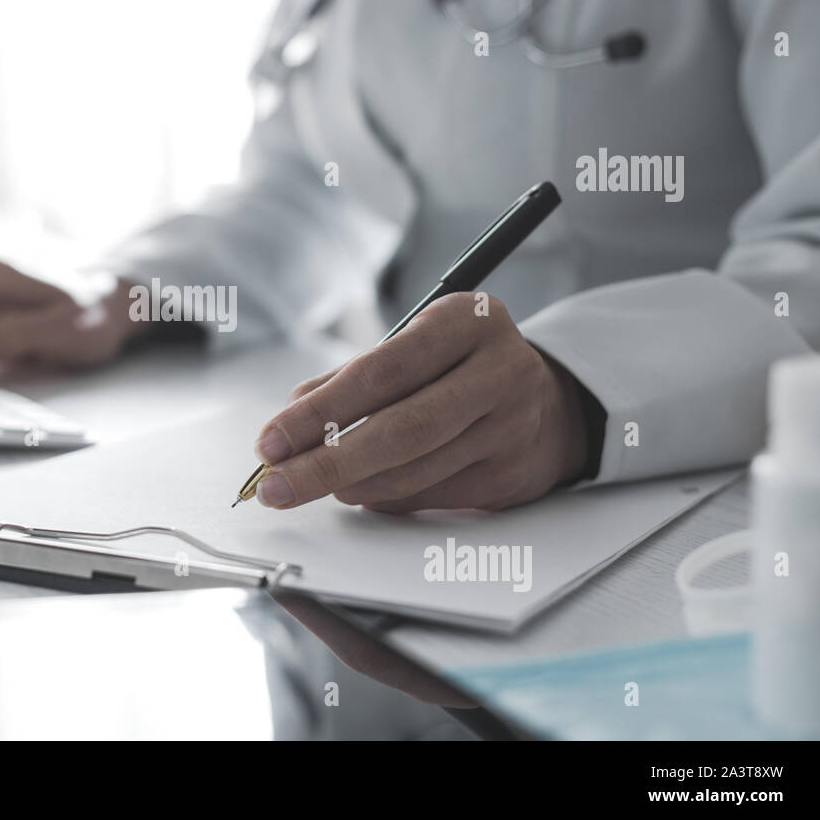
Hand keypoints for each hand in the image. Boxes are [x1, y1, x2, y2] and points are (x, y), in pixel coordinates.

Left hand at [251, 293, 591, 512]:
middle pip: (399, 431)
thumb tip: (287, 426)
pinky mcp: (512, 475)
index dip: (319, 412)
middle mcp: (499, 369)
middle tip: (274, 486)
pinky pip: (428, 496)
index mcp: (466, 320)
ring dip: (350, 486)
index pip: (380, 372)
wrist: (548, 403)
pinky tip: (363, 489)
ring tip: (312, 484)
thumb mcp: (413, 346)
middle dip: (325, 465)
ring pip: (411, 473)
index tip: (271, 441)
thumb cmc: (458, 368)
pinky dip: (383, 499)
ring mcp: (512, 426)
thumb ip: (349, 379)